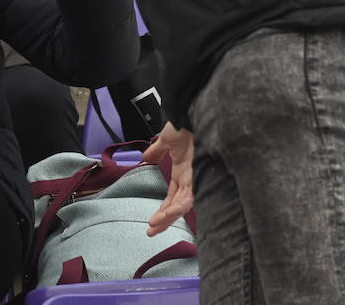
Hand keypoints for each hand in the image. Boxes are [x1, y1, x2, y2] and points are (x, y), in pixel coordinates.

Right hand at [143, 122, 193, 236]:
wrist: (193, 113)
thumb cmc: (184, 124)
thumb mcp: (166, 140)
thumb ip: (156, 151)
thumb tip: (145, 158)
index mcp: (183, 172)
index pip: (173, 197)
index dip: (163, 209)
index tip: (152, 221)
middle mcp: (191, 178)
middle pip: (177, 205)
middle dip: (164, 220)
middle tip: (152, 230)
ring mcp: (196, 178)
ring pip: (183, 205)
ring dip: (169, 216)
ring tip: (155, 225)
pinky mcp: (199, 177)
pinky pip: (188, 198)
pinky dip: (177, 207)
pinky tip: (167, 214)